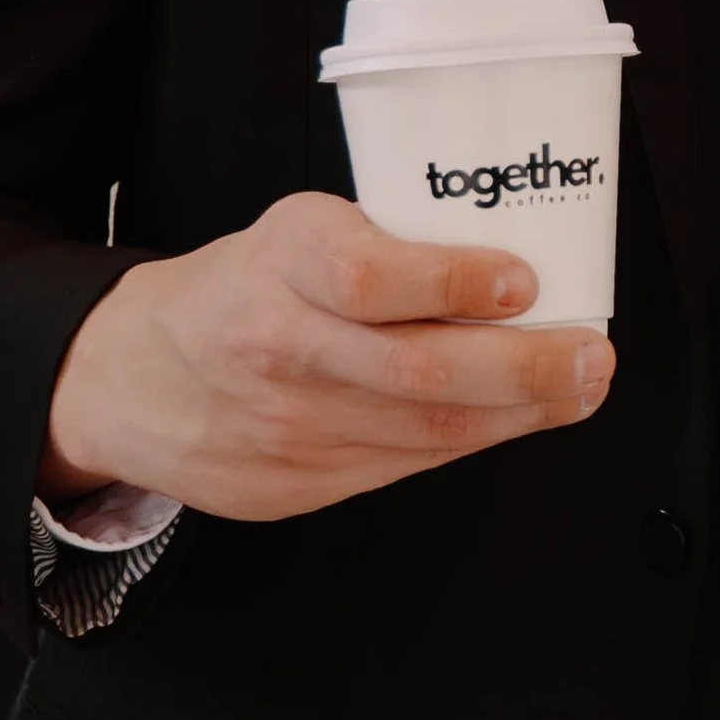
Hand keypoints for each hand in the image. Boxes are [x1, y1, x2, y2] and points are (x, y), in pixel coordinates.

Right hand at [43, 192, 615, 519]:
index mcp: (279, 266)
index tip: (522, 281)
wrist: (129, 377)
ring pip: (428, 429)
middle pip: (420, 372)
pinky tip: (516, 417)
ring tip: (579, 386)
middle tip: (590, 355)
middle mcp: (279, 348)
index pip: (369, 278)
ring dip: (523, 412)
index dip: (456, 284)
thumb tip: (515, 267)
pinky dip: (474, 438)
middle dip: (527, 369)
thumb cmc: (239, 290)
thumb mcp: (296, 234)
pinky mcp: (296, 485)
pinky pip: (407, 463)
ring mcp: (287, 428)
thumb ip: (388, 247)